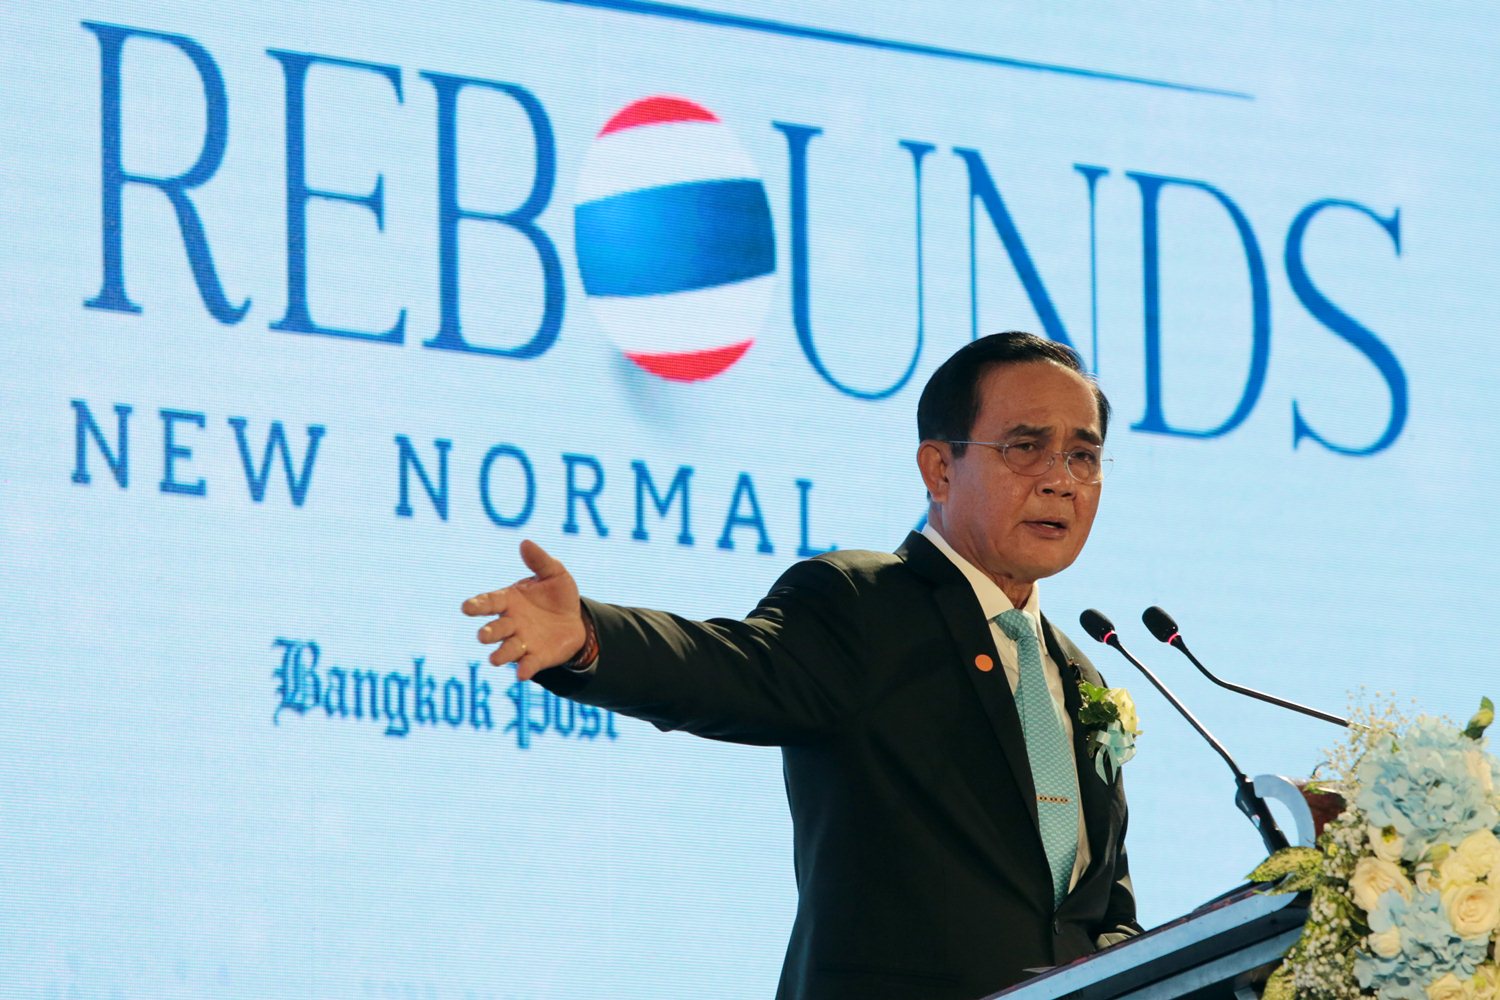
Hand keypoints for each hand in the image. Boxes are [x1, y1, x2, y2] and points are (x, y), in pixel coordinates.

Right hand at [463, 540, 586, 680]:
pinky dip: (524, 669)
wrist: (576, 620)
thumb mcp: (554, 573)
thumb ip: (540, 560)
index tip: (466, 608)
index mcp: (509, 600)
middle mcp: (511, 623)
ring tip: (494, 660)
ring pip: (506, 650)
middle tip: (482, 635)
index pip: (489, 602)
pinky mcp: (537, 657)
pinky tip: (522, 674)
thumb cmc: (558, 595)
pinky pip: (528, 664)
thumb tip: (525, 543)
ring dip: (500, 654)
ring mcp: (522, 642)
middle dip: (488, 632)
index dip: (477, 605)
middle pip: (495, 629)